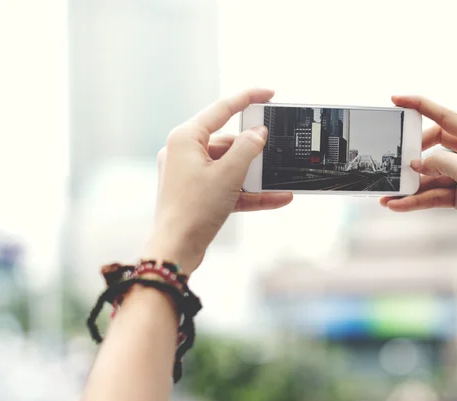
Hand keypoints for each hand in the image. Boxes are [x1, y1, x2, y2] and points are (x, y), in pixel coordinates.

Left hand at [144, 89, 292, 272]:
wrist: (175, 250)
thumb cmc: (195, 210)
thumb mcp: (229, 174)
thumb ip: (248, 148)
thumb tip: (259, 133)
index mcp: (185, 138)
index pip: (221, 109)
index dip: (248, 98)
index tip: (269, 94)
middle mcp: (184, 152)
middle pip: (227, 142)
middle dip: (254, 151)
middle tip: (276, 152)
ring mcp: (189, 174)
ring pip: (229, 166)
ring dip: (255, 176)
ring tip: (280, 182)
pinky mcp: (196, 193)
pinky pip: (227, 186)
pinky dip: (248, 192)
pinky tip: (277, 198)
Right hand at [381, 96, 456, 269]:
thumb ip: (441, 162)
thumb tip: (417, 163)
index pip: (446, 116)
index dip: (420, 106)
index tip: (396, 100)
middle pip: (435, 144)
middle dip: (414, 153)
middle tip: (396, 160)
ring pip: (430, 173)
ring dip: (410, 183)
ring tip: (388, 193)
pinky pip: (431, 192)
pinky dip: (415, 199)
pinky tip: (397, 205)